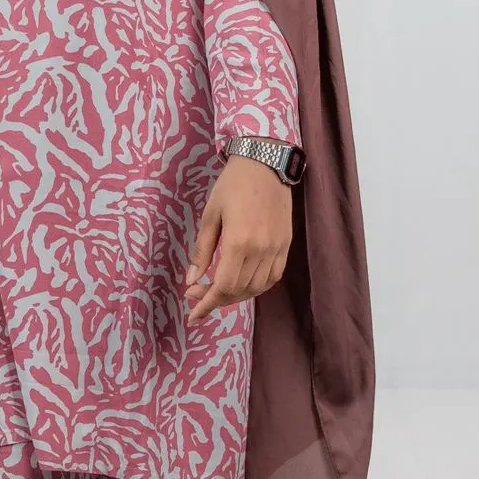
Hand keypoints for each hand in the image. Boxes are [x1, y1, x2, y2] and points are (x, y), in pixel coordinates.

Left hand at [183, 153, 293, 320]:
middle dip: (215, 299)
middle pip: (239, 291)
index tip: (193, 314)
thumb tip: (191, 280)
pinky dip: (255, 287)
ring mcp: (277, 249)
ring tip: (215, 291)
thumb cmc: (232, 185)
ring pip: (257, 288)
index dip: (207, 303)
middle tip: (196, 294)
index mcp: (239, 242)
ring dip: (235, 296)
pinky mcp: (286, 245)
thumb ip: (202, 251)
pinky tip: (240, 284)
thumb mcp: (210, 216)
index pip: (224, 286)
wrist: (265, 164)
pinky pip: (272, 277)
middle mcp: (261, 250)